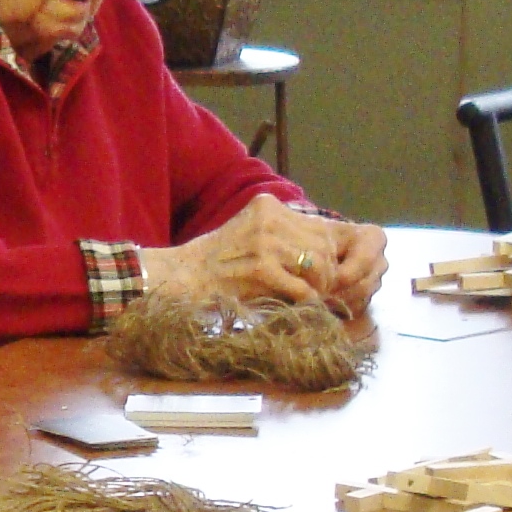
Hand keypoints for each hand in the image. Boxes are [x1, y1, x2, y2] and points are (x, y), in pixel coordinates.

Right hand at [144, 196, 381, 316]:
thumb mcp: (251, 233)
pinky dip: (306, 301)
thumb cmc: (217, 261)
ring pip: (318, 266)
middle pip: (323, 246)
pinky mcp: (261, 268)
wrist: (183, 275)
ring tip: (310, 298)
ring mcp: (265, 242)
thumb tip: (325, 256)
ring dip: (319, 288)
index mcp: (268, 205)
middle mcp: (270, 218)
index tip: (323, 274)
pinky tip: (299, 306)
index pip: (319, 227)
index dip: (328, 255)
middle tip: (320, 291)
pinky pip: (302, 288)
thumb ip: (283, 235)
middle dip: (327, 273)